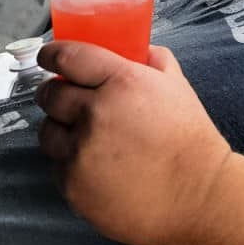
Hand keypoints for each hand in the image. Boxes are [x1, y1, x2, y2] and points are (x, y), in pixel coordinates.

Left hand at [36, 41, 231, 244]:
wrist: (196, 195)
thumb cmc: (190, 140)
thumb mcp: (177, 85)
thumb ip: (155, 60)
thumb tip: (140, 49)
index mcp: (122, 82)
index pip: (69, 57)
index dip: (53, 54)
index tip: (49, 56)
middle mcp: (95, 113)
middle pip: (51, 94)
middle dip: (55, 91)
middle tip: (67, 95)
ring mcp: (81, 152)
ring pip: (47, 130)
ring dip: (59, 126)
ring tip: (81, 132)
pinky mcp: (73, 185)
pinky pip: (56, 164)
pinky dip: (68, 160)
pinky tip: (92, 161)